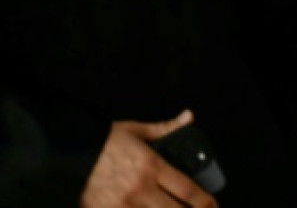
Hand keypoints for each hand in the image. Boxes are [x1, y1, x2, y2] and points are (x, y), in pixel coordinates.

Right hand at [81, 109, 216, 207]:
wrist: (65, 151)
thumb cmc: (102, 141)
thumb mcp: (135, 130)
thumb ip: (165, 129)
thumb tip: (189, 116)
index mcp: (151, 166)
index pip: (186, 189)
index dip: (204, 202)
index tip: (213, 206)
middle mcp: (139, 189)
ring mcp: (121, 205)